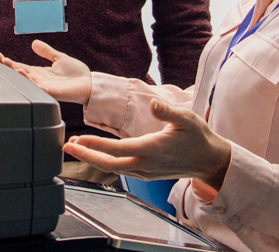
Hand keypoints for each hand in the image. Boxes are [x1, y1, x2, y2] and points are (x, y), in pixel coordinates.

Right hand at [0, 40, 92, 105]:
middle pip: (17, 72)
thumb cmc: (76, 74)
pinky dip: (28, 81)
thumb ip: (47, 51)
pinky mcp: (52, 92)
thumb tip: (34, 42)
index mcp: (38, 72)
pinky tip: (21, 72)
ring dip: (13, 71)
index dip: (6, 61)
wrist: (90, 84)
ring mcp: (44, 86)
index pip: (18, 66)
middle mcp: (38, 80)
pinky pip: (37, 87)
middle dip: (4, 66)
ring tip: (3, 62)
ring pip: (24, 79)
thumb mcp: (59, 58)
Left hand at [63, 99, 231, 186]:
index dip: (97, 146)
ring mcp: (146, 171)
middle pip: (110, 165)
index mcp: (153, 149)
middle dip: (87, 156)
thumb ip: (167, 112)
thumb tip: (153, 105)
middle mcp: (147, 164)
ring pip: (114, 169)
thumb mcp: (187, 118)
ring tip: (76, 147)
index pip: (119, 149)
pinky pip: (122, 169)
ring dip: (94, 159)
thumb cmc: (199, 137)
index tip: (80, 140)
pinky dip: (106, 162)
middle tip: (68, 147)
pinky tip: (97, 153)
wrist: (210, 160)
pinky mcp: (147, 173)